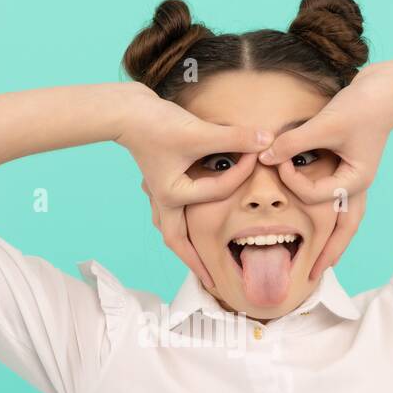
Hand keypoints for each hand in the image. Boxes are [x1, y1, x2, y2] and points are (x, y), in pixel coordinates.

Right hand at [117, 85, 273, 289]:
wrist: (125, 109)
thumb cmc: (157, 123)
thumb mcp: (199, 133)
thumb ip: (235, 138)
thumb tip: (267, 141)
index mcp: (173, 197)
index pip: (217, 192)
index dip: (240, 173)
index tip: (257, 155)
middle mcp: (163, 200)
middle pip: (177, 241)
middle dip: (195, 262)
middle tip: (212, 282)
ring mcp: (158, 191)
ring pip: (169, 227)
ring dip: (183, 243)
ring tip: (197, 258)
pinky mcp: (158, 179)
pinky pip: (169, 209)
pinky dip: (179, 218)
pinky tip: (188, 218)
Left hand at [258, 61, 392, 278]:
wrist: (386, 89)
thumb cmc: (361, 105)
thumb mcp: (325, 124)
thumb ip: (293, 142)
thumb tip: (265, 156)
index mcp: (355, 181)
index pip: (316, 195)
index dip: (292, 182)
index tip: (276, 160)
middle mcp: (358, 185)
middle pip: (344, 230)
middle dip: (328, 252)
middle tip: (312, 276)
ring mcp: (356, 180)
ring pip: (346, 220)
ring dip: (334, 241)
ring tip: (323, 263)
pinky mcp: (350, 169)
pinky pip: (339, 202)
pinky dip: (330, 216)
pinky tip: (320, 226)